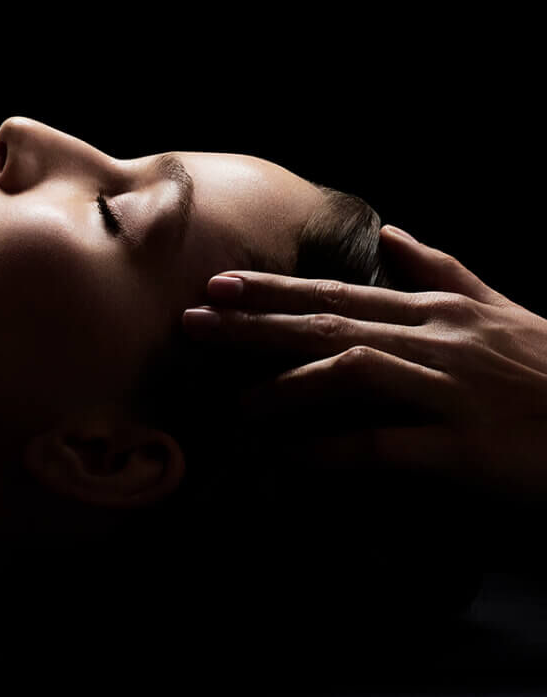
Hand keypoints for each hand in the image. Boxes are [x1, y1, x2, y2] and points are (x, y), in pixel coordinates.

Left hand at [182, 226, 546, 511]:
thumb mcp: (502, 311)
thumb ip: (445, 274)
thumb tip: (396, 234)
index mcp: (439, 312)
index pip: (340, 294)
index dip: (275, 291)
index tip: (218, 286)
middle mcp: (437, 341)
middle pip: (329, 325)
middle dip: (256, 324)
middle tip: (194, 322)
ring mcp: (451, 391)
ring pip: (349, 374)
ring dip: (285, 388)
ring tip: (235, 405)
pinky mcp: (466, 448)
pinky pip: (382, 446)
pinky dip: (331, 452)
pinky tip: (291, 462)